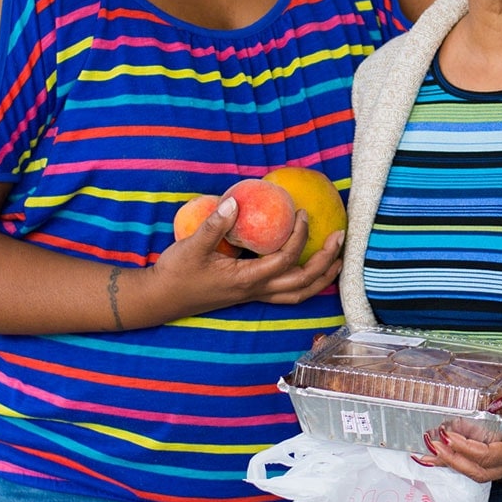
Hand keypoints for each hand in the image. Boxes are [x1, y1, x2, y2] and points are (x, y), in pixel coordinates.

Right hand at [150, 199, 343, 317]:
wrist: (161, 299)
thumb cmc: (176, 272)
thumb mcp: (192, 246)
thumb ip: (215, 225)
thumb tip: (235, 202)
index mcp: (247, 279)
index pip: (285, 259)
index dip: (299, 236)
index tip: (302, 213)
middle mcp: (256, 291)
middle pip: (303, 283)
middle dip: (326, 261)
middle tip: (340, 237)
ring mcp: (255, 296)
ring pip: (299, 294)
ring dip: (322, 277)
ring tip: (338, 258)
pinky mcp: (251, 294)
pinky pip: (287, 293)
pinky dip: (306, 283)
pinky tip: (310, 267)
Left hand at [411, 382, 501, 481]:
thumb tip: (498, 401)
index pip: (491, 456)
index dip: (467, 448)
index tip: (448, 436)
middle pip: (481, 472)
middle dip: (454, 461)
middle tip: (433, 446)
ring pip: (482, 472)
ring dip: (457, 463)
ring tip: (432, 451)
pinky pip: (486, 465)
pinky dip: (465, 460)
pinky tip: (448, 452)